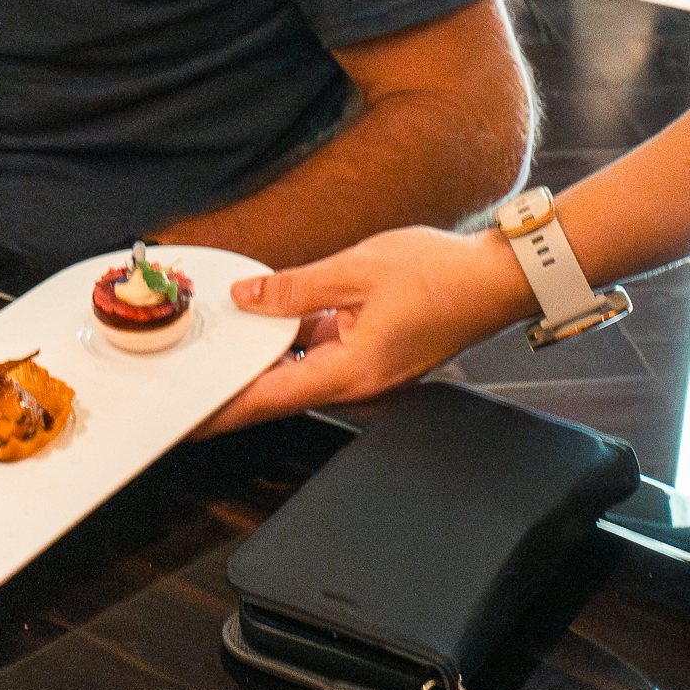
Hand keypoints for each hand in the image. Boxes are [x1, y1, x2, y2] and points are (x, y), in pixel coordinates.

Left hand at [195, 226, 529, 433]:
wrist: (501, 278)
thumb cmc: (443, 274)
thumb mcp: (355, 269)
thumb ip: (295, 288)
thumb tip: (250, 298)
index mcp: (350, 372)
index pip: (269, 399)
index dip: (224, 409)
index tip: (189, 419)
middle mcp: (358, 384)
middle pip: (281, 391)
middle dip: (236, 385)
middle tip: (191, 377)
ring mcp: (370, 372)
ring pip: (302, 371)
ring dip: (266, 360)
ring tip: (224, 344)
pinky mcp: (378, 356)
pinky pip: (326, 355)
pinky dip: (297, 342)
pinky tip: (276, 319)